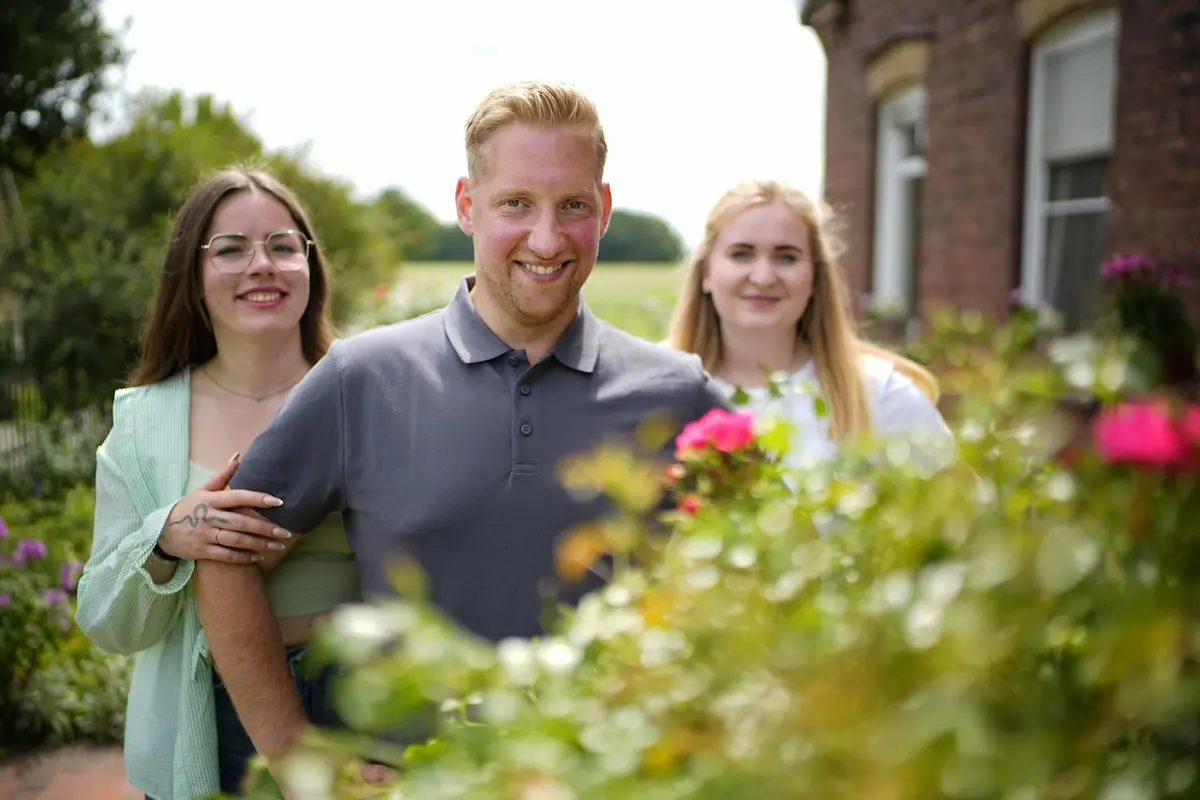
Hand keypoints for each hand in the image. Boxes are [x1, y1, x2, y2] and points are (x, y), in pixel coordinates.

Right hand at [157, 453, 291, 563]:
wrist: (161, 531)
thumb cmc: (189, 508)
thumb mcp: (202, 490)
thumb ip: (223, 476)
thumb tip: (238, 456)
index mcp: (211, 499)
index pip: (237, 497)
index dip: (258, 499)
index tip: (278, 502)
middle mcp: (209, 517)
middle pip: (241, 522)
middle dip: (265, 528)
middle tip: (285, 532)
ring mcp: (205, 535)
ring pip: (236, 540)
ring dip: (259, 544)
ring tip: (279, 545)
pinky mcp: (202, 551)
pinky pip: (226, 556)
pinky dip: (243, 557)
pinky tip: (259, 557)